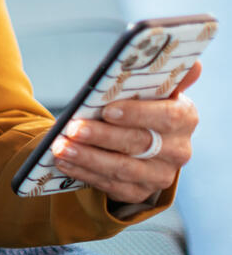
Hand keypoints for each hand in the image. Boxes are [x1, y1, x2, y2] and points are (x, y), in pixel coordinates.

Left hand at [51, 62, 200, 204]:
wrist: (141, 142)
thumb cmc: (142, 106)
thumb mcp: (152, 89)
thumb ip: (168, 76)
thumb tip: (194, 62)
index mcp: (184, 117)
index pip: (167, 117)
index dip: (138, 114)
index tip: (108, 110)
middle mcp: (178, 150)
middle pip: (138, 144)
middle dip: (102, 136)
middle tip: (72, 128)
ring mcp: (160, 174)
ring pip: (122, 168)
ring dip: (87, 157)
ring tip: (60, 147)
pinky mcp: (139, 192)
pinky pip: (111, 186)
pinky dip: (84, 173)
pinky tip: (63, 163)